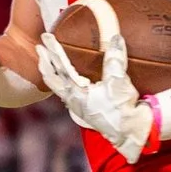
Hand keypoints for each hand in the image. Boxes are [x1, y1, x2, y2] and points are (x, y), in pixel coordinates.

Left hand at [36, 25, 154, 161]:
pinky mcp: (87, 107)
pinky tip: (71, 76)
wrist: (130, 132)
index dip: (51, 52)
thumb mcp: (117, 82)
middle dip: (45, 62)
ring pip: (59, 85)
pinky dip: (65, 80)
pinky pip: (69, 90)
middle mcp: (73, 100)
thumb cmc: (120, 110)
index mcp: (74, 93)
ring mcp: (79, 105)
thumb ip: (115, 59)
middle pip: (52, 78)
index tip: (45, 38)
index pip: (58, 68)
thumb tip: (116, 38)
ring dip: (53, 71)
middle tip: (40, 47)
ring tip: (50, 60)